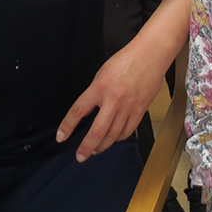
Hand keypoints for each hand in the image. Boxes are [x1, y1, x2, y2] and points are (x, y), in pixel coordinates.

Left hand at [56, 39, 165, 161]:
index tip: (61, 137)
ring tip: (95, 149)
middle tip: (80, 156)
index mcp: (100, 87)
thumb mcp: (102, 72)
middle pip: (97, 131)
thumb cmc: (126, 60)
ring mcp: (128, 107)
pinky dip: (118, 138)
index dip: (67, 126)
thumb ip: (95, 91)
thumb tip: (88, 109)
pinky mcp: (140, 110)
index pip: (78, 111)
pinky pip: (127, 131)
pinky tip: (113, 138)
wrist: (150, 55)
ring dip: (102, 146)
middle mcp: (113, 100)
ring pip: (113, 136)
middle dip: (86, 147)